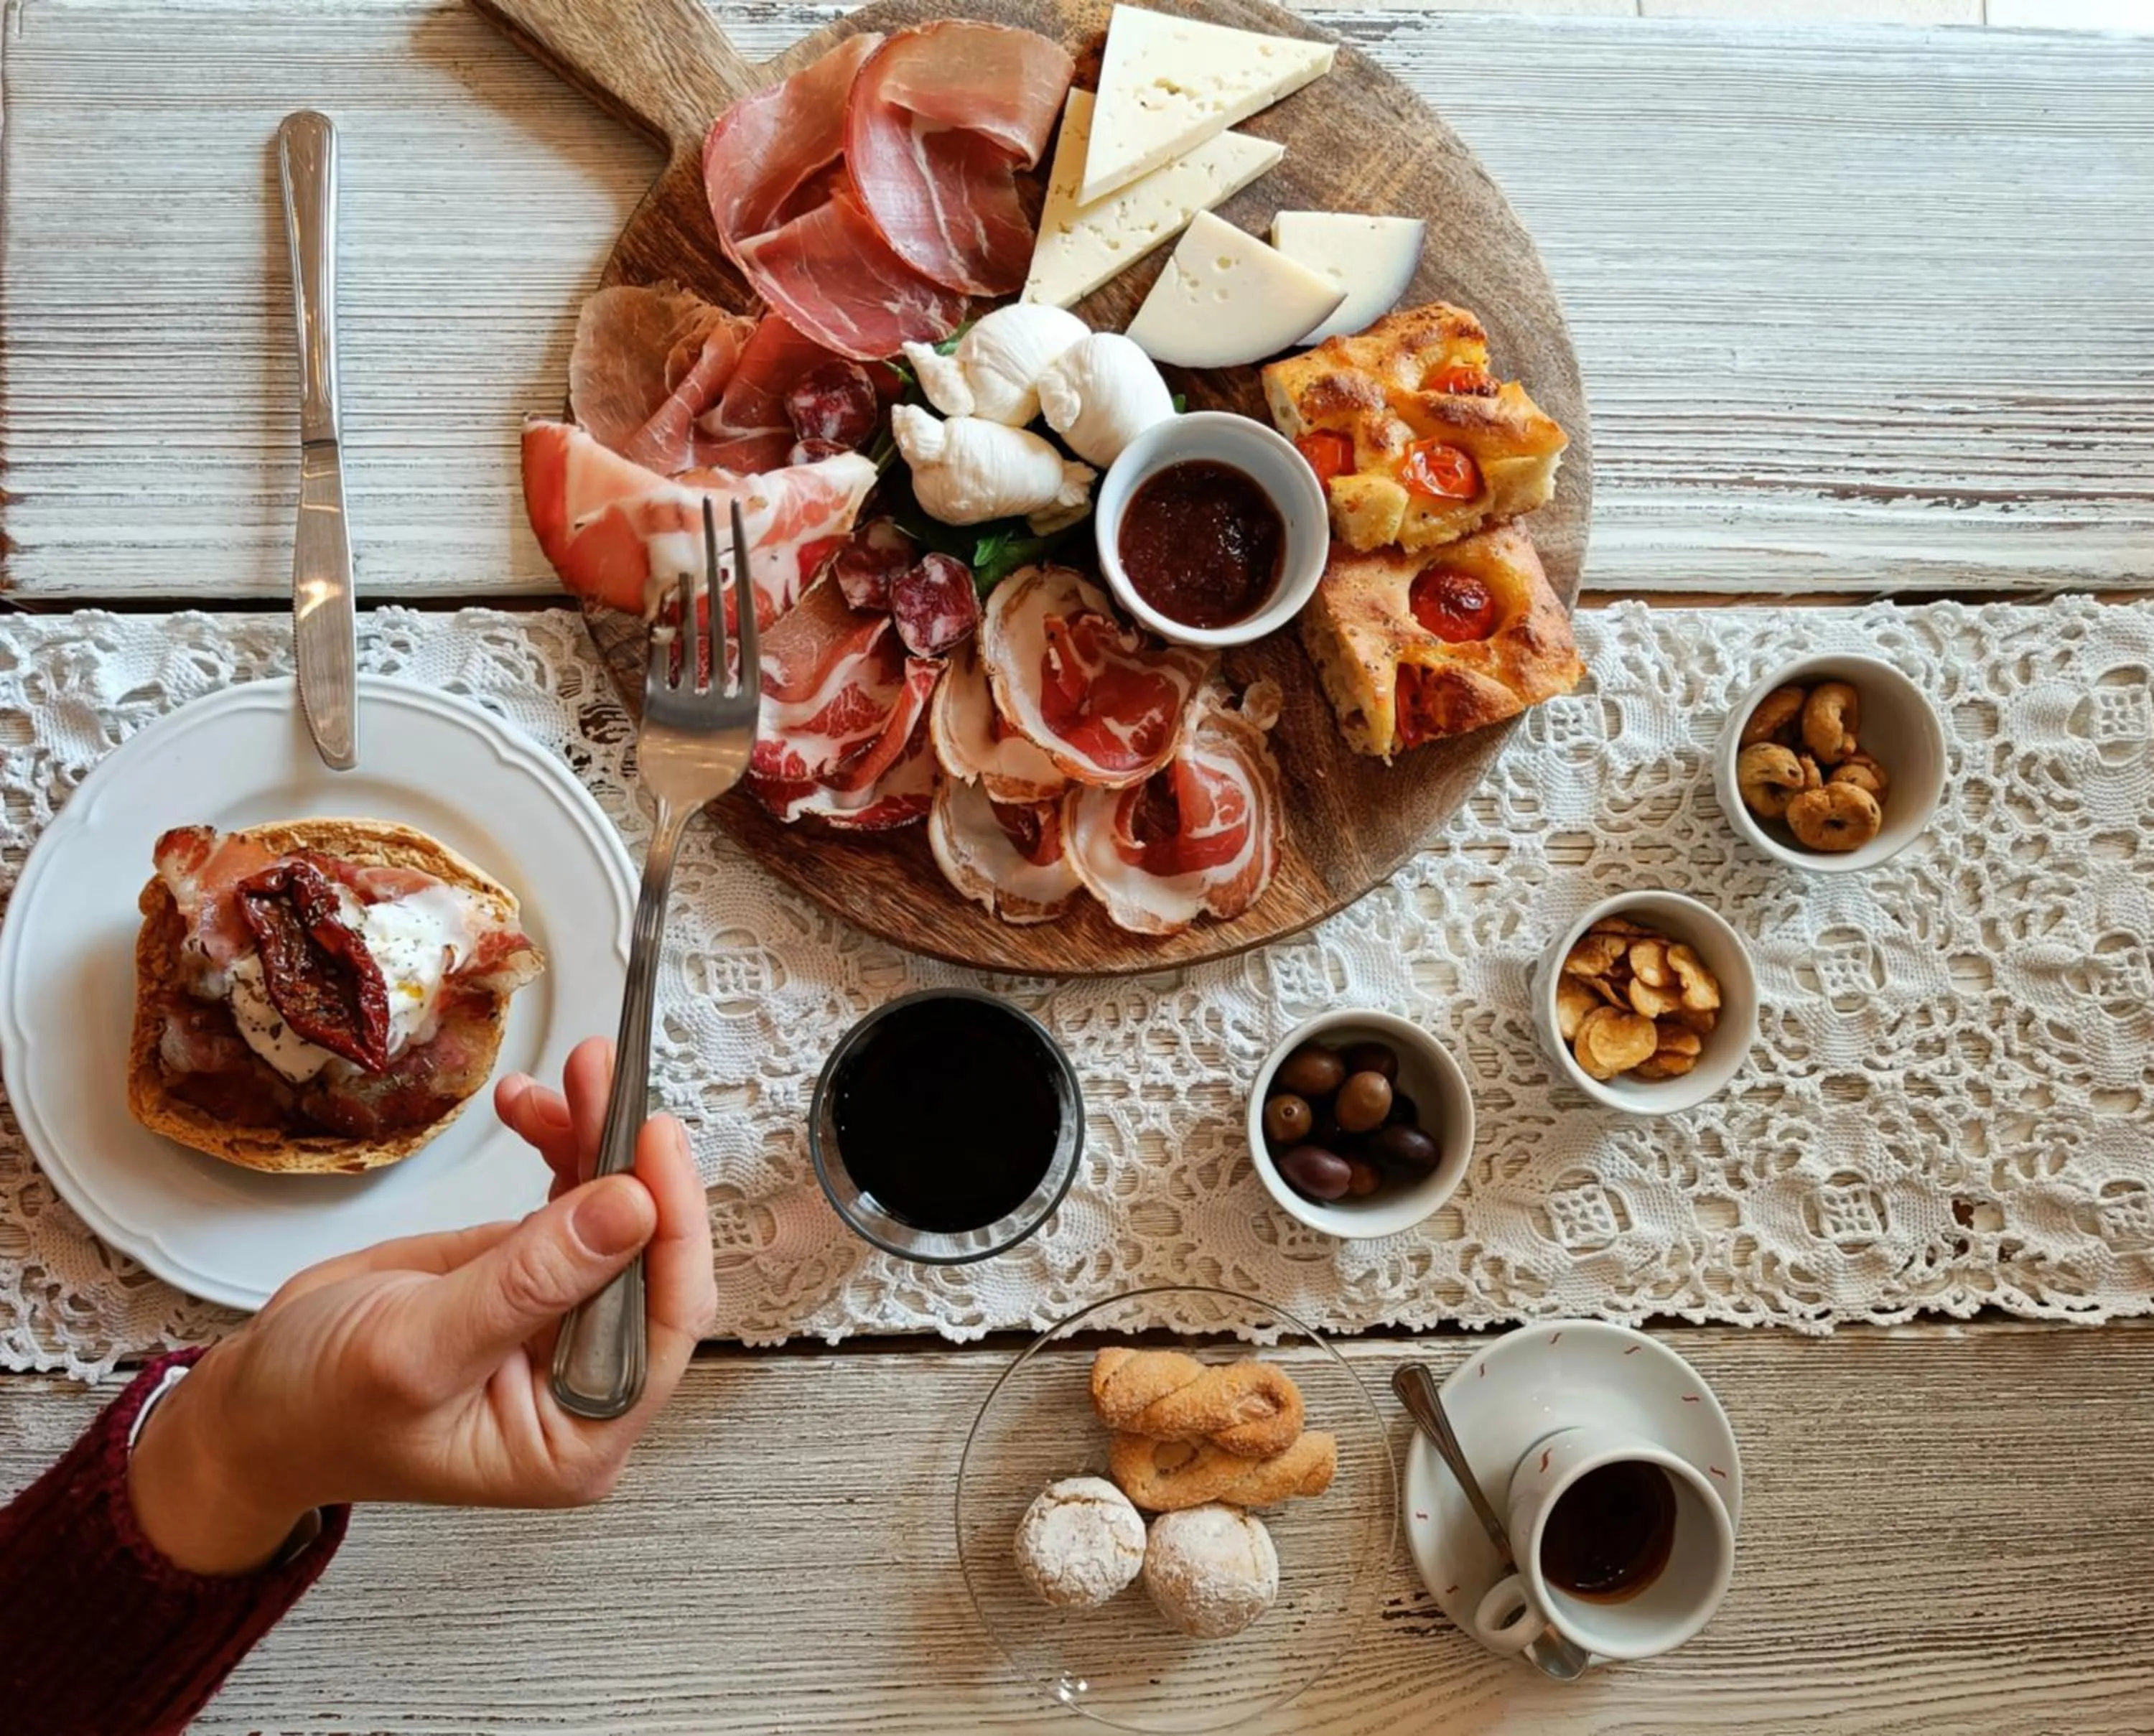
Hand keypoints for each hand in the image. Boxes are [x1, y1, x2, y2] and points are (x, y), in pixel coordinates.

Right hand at [129, 1038, 716, 1574]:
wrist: (254, 1403)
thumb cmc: (316, 1412)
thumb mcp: (416, 1350)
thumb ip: (527, 1283)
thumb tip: (630, 1211)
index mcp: (581, 1434)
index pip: (666, 1320)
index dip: (671, 1224)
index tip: (653, 1142)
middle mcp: (588, 1379)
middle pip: (648, 1254)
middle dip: (631, 1160)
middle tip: (603, 1080)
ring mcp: (565, 1320)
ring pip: (616, 1212)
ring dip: (599, 1135)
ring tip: (574, 1070)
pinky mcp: (536, 1271)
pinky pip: (573, 1198)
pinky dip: (564, 1143)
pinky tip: (537, 1105)